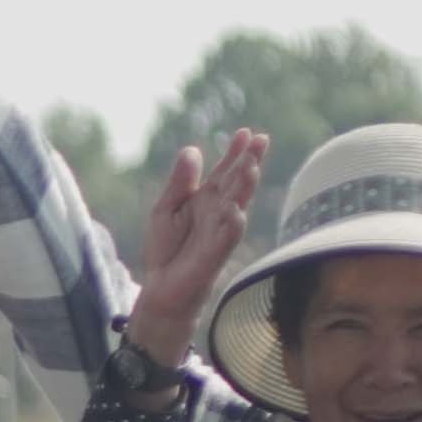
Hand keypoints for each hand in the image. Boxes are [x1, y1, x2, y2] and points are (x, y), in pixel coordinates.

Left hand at [123, 132, 264, 370]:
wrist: (161, 290)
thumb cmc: (167, 249)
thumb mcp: (166, 208)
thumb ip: (180, 182)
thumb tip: (192, 149)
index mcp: (206, 201)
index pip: (225, 172)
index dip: (235, 153)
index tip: (245, 132)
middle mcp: (217, 214)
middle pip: (236, 184)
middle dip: (248, 162)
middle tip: (260, 140)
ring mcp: (218, 234)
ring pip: (236, 207)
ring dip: (244, 188)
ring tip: (251, 166)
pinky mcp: (213, 256)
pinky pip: (225, 240)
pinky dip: (231, 226)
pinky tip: (236, 211)